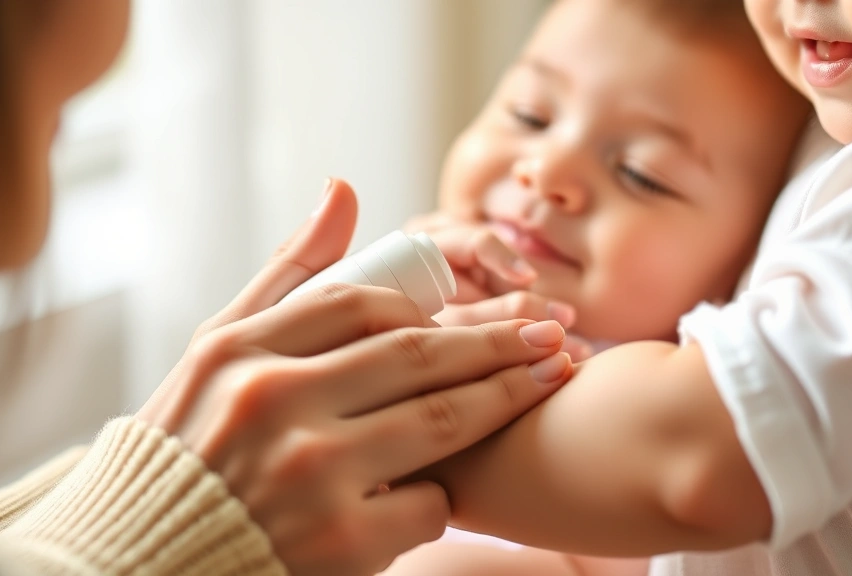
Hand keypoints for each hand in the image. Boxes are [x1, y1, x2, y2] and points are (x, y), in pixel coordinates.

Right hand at [136, 180, 572, 575]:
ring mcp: (307, 476)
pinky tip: (462, 485)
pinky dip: (447, 495)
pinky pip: (427, 506)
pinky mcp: (339, 545)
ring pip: (439, 422)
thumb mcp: (220, 352)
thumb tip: (346, 188)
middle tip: (555, 331)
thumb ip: (289, 273)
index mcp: (240, 351)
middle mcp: (272, 403)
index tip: (486, 300)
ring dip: (506, 398)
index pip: (363, 302)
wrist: (152, 561)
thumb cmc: (193, 446)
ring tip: (552, 376)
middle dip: (498, 341)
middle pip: (417, 354)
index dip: (439, 300)